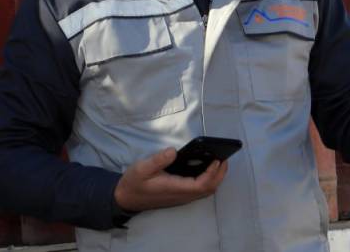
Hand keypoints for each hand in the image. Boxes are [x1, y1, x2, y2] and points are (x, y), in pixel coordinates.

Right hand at [113, 147, 227, 212]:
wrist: (125, 198)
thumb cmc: (134, 183)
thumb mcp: (141, 168)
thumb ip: (157, 160)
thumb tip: (173, 151)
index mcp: (174, 188)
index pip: (201, 184)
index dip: (212, 173)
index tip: (217, 159)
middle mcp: (181, 195)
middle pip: (209, 189)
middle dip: (219, 174)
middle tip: (224, 158)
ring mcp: (182, 196)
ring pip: (206, 191)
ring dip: (215, 177)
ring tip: (219, 161)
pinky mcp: (180, 195)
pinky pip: (200, 190)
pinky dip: (208, 179)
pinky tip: (207, 167)